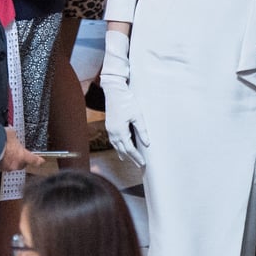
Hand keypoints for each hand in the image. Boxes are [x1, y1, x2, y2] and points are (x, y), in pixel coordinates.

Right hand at [0, 127, 44, 171]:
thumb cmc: (1, 140)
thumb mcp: (11, 134)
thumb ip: (14, 135)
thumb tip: (12, 133)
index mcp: (22, 156)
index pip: (34, 160)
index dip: (38, 160)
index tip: (41, 161)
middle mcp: (16, 164)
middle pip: (22, 164)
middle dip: (22, 160)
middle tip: (19, 154)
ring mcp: (6, 168)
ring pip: (11, 166)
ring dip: (11, 161)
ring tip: (7, 153)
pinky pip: (2, 166)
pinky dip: (2, 162)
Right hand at [100, 30, 149, 166]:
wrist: (114, 91)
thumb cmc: (127, 101)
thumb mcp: (138, 116)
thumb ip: (142, 130)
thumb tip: (147, 144)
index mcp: (120, 131)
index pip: (129, 149)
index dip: (136, 157)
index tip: (142, 164)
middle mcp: (113, 132)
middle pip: (122, 149)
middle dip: (130, 157)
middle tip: (138, 165)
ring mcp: (109, 129)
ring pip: (116, 145)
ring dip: (123, 153)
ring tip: (129, 159)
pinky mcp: (109, 125)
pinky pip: (113, 140)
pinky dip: (118, 146)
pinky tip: (121, 146)